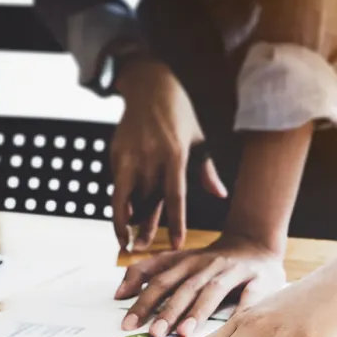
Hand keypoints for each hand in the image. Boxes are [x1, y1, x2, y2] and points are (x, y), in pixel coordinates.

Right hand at [110, 58, 226, 251]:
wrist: (150, 85)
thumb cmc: (180, 115)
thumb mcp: (199, 139)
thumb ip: (206, 169)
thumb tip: (220, 194)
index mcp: (176, 154)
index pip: (176, 196)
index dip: (176, 222)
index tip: (175, 244)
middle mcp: (151, 156)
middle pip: (148, 200)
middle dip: (145, 227)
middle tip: (142, 250)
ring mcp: (131, 154)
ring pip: (125, 196)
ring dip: (123, 221)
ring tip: (124, 241)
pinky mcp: (116, 151)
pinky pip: (117, 183)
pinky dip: (119, 202)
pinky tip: (121, 218)